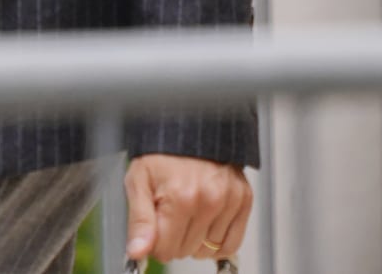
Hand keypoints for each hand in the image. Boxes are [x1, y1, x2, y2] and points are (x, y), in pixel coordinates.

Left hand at [124, 153, 249, 264]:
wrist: (191, 129)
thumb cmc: (162, 155)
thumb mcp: (138, 182)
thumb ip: (139, 221)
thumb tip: (137, 253)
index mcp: (180, 197)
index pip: (165, 250)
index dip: (155, 243)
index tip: (154, 228)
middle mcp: (209, 201)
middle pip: (186, 252)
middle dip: (174, 239)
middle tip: (170, 213)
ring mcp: (229, 202)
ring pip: (208, 251)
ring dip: (196, 241)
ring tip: (188, 214)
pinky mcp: (244, 201)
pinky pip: (231, 244)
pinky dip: (217, 243)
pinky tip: (206, 226)